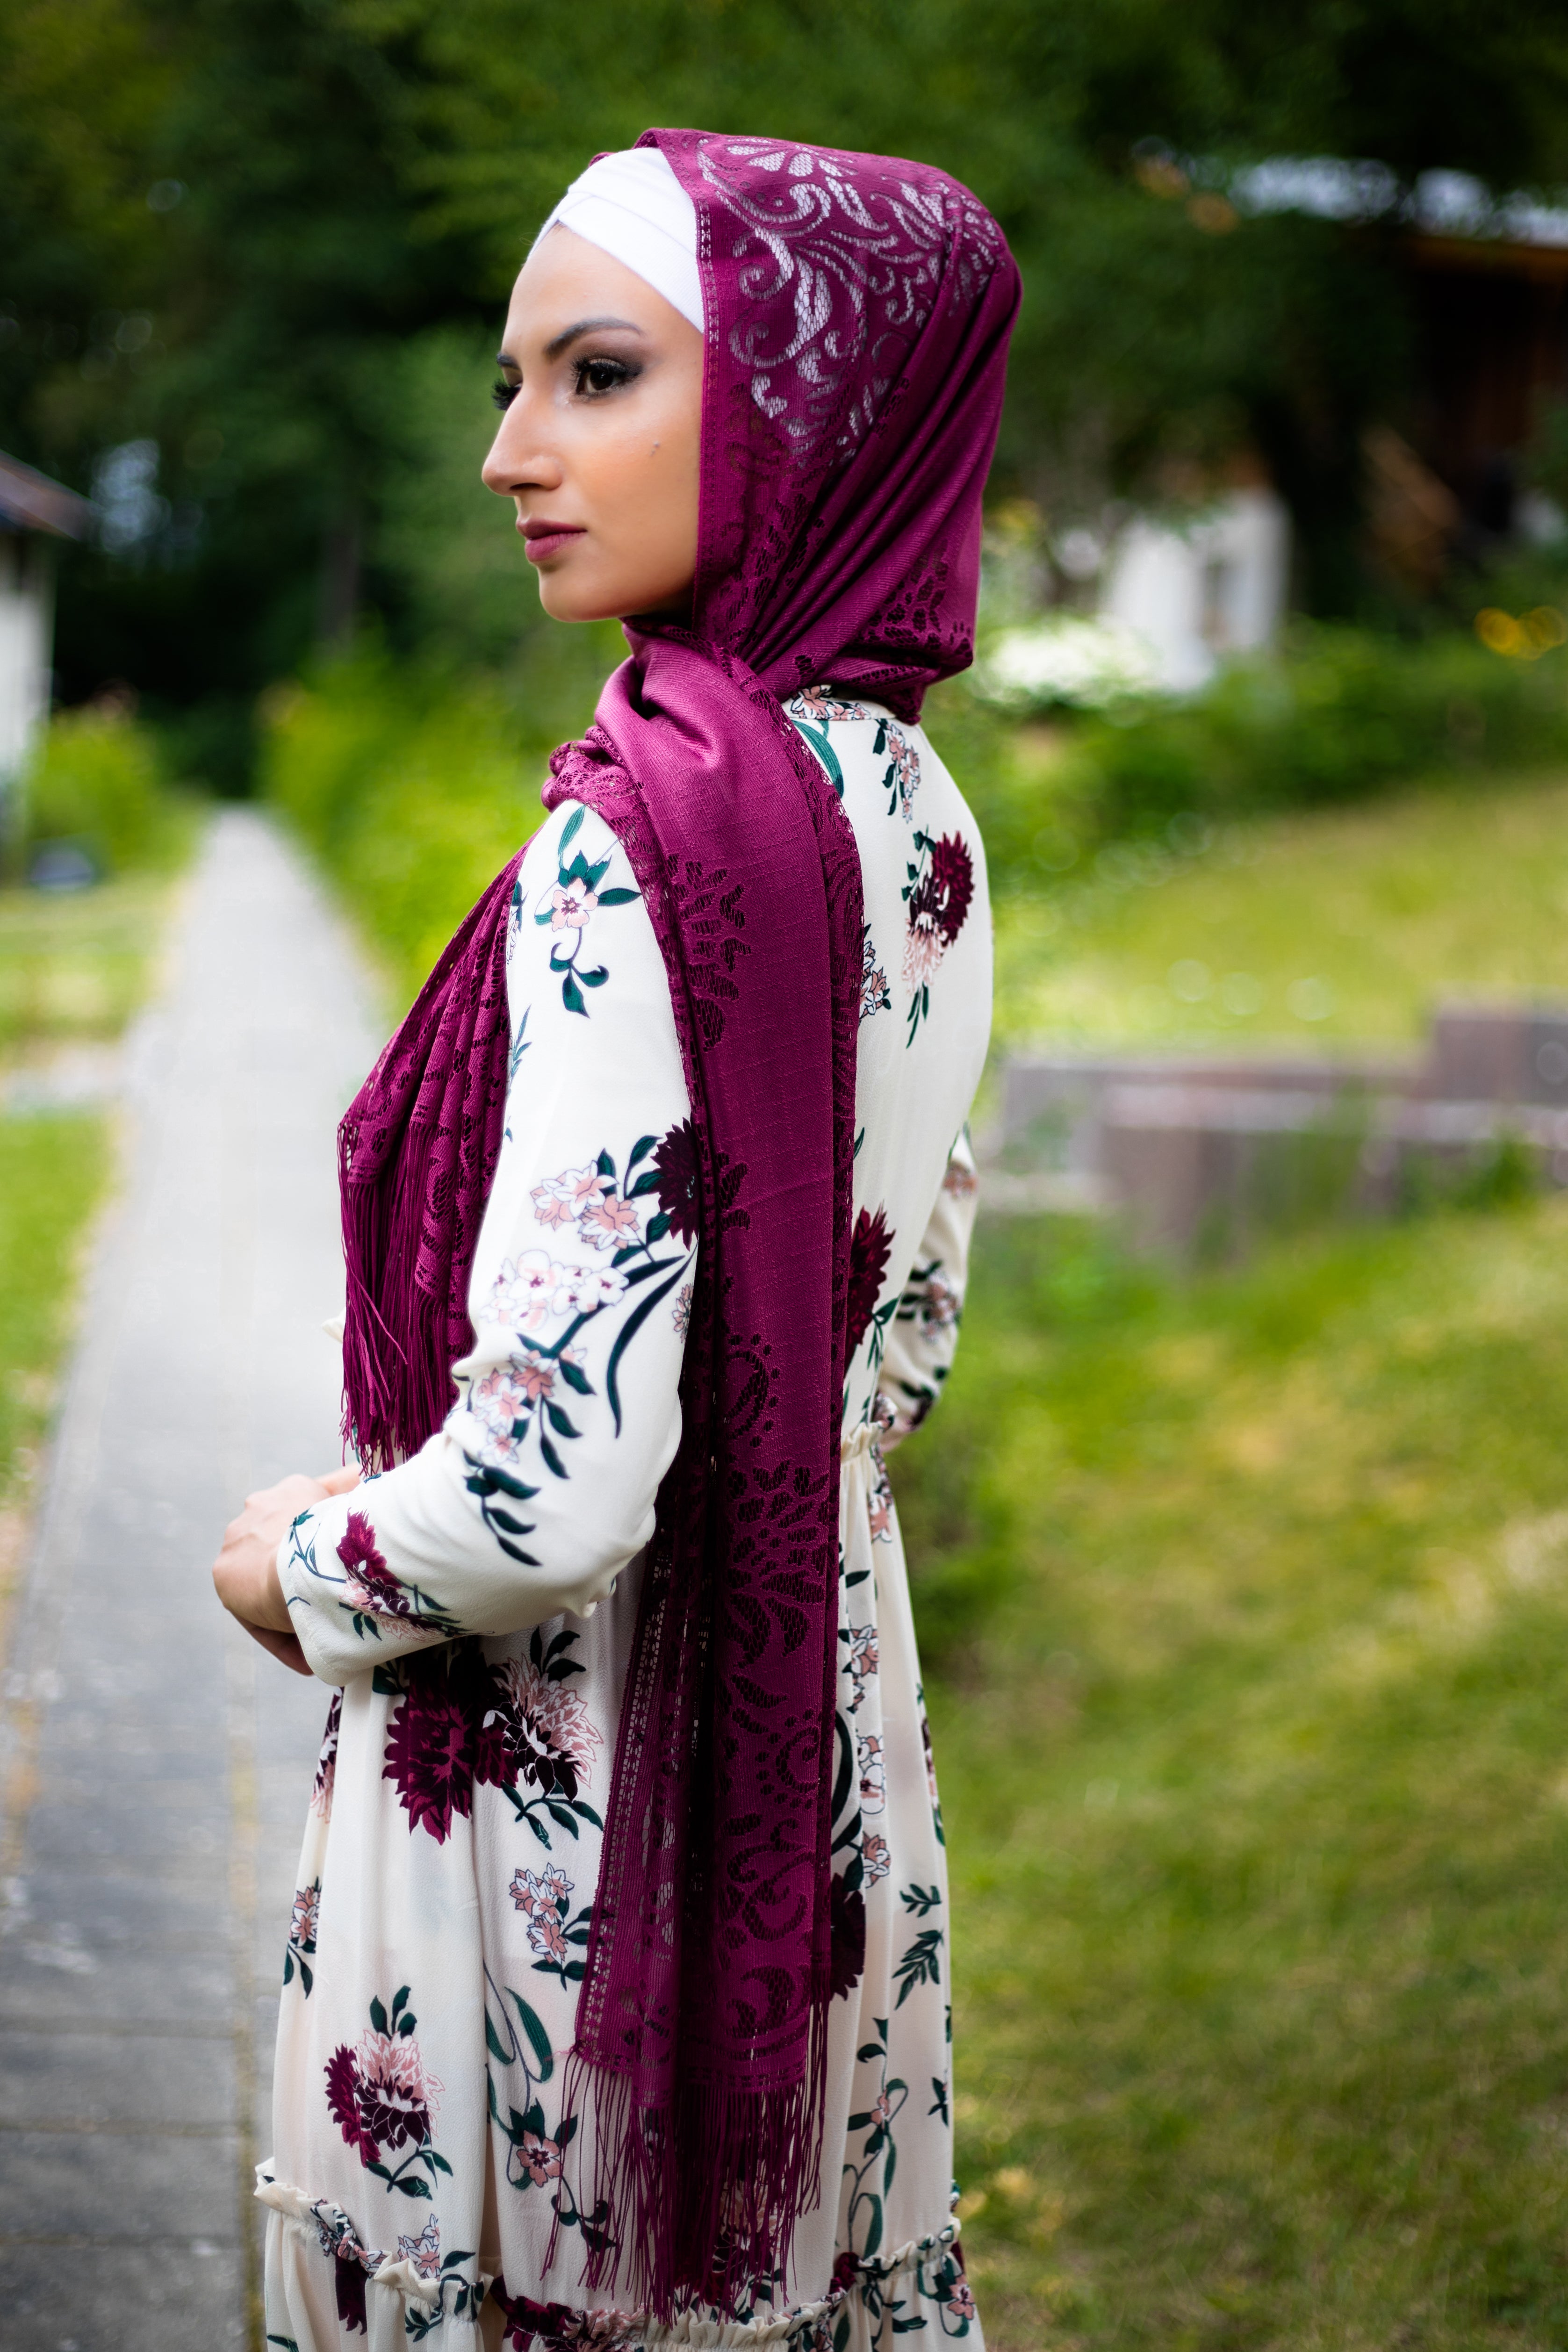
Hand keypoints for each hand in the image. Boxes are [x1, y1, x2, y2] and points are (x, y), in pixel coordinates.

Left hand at [212, 1464, 360, 1675]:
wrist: (304, 1563)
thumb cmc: (344, 1537)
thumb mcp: (359, 1504)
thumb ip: (358, 1489)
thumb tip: (363, 1471)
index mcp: (294, 1490)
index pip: (311, 1519)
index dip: (329, 1551)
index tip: (346, 1577)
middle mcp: (259, 1506)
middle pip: (286, 1549)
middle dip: (306, 1574)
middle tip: (334, 1606)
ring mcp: (237, 1537)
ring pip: (267, 1578)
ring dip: (289, 1603)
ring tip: (321, 1636)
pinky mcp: (223, 1572)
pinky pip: (252, 1608)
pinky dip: (277, 1630)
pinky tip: (307, 1657)